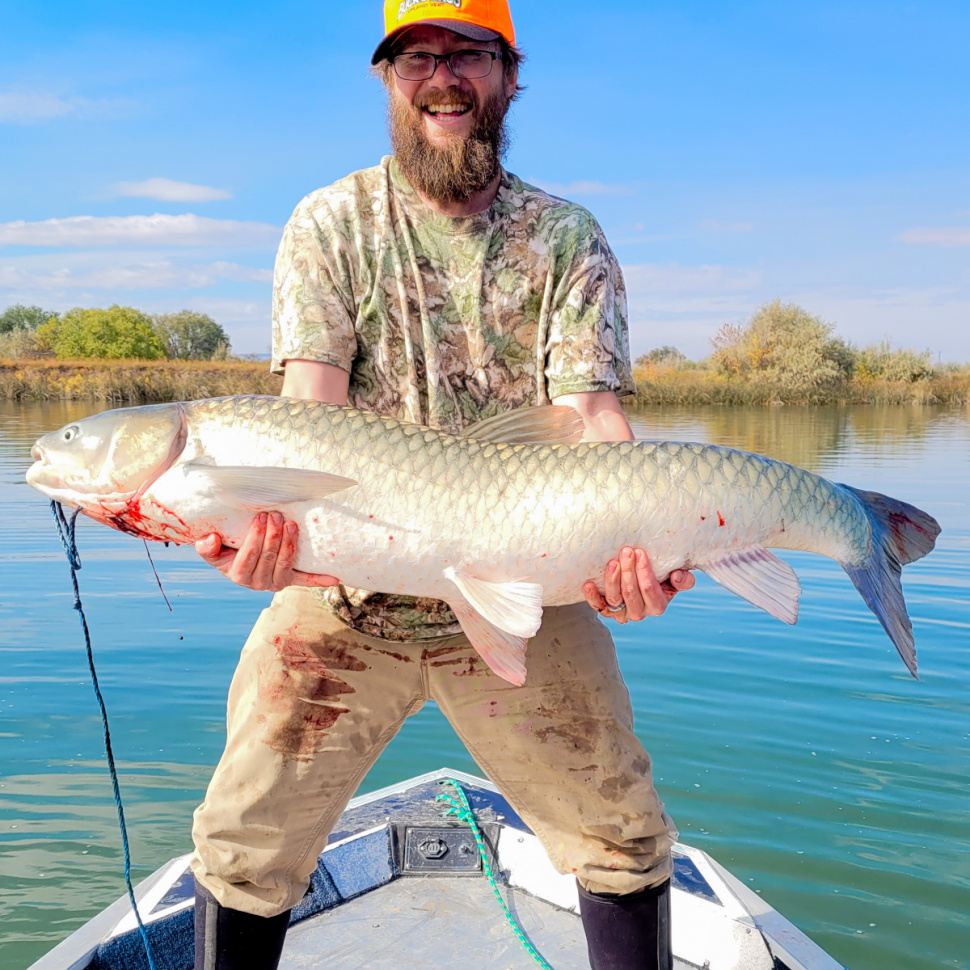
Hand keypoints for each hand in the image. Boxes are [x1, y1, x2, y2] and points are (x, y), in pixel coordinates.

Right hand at [195, 512, 338, 591]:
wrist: (236, 560)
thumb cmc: (225, 551)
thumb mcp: (211, 551)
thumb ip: (206, 548)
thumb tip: (211, 539)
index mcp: (238, 575)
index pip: (249, 556)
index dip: (255, 537)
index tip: (261, 517)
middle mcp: (258, 583)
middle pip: (268, 558)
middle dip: (273, 535)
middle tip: (276, 514)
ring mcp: (276, 583)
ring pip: (285, 564)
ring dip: (290, 544)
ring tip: (291, 524)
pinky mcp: (290, 580)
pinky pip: (305, 581)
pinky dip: (319, 580)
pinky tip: (335, 578)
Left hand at [583, 547, 694, 623]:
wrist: (642, 582)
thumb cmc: (661, 577)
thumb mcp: (676, 578)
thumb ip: (684, 579)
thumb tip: (677, 575)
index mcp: (658, 605)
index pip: (649, 589)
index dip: (644, 571)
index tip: (640, 553)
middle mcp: (640, 612)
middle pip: (631, 593)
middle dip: (628, 571)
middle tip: (626, 551)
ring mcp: (622, 613)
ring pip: (614, 599)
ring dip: (612, 580)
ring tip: (612, 562)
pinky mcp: (606, 610)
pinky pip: (598, 606)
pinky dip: (592, 596)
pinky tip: (588, 584)